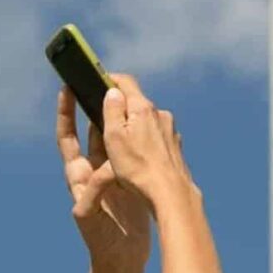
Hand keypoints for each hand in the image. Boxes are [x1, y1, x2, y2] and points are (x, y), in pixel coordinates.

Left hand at [57, 79, 151, 264]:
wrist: (121, 258)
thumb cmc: (99, 239)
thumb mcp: (89, 215)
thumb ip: (94, 191)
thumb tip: (107, 170)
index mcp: (77, 175)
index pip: (67, 137)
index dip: (66, 112)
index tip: (65, 87)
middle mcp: (93, 169)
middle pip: (93, 129)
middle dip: (95, 105)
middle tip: (102, 79)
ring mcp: (113, 173)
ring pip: (116, 137)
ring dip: (119, 118)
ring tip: (127, 95)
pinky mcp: (131, 179)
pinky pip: (133, 152)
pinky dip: (138, 138)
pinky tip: (147, 123)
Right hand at [92, 73, 193, 208]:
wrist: (170, 193)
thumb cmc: (138, 168)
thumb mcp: (115, 137)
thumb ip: (112, 110)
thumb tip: (112, 91)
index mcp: (142, 108)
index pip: (125, 82)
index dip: (109, 79)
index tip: (97, 82)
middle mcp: (159, 114)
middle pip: (137, 101)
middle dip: (121, 107)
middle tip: (105, 120)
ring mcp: (170, 129)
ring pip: (147, 120)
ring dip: (135, 126)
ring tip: (123, 146)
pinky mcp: (175, 145)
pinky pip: (157, 136)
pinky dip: (146, 140)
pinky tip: (141, 157)